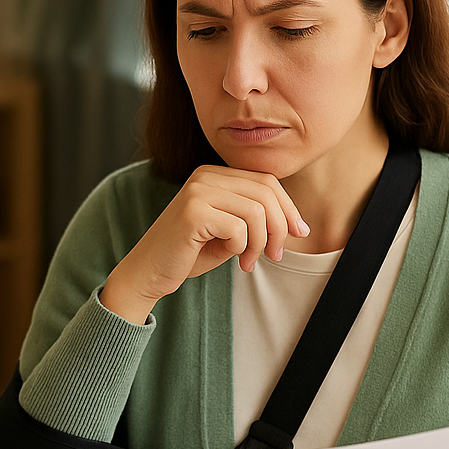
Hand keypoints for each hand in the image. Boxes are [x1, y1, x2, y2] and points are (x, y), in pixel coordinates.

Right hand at [99, 165, 307, 322]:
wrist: (149, 273)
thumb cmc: (189, 254)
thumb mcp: (229, 231)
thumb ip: (255, 219)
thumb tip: (297, 224)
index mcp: (214, 174)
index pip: (266, 181)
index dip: (288, 208)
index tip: (299, 233)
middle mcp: (205, 176)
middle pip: (266, 192)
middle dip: (279, 227)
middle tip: (275, 255)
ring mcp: (197, 191)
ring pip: (256, 212)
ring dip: (259, 243)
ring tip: (248, 262)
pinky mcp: (192, 212)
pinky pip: (238, 228)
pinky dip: (240, 247)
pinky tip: (229, 258)